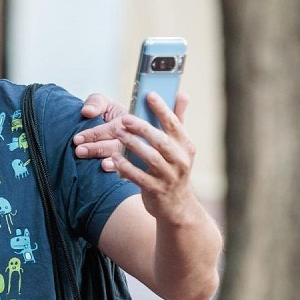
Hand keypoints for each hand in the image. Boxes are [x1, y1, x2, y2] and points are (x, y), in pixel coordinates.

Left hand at [72, 93, 129, 170]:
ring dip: (108, 163)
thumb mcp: (104, 103)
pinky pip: (129, 172)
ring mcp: (136, 154)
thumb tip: (87, 111)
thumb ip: (96, 103)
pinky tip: (108, 172)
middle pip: (116, 146)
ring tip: (93, 164)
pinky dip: (118, 172)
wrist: (119, 129)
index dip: (93, 135)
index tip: (77, 139)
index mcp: (129, 122)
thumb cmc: (110, 115)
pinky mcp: (135, 167)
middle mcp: (135, 138)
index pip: (111, 129)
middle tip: (79, 151)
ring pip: (123, 160)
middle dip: (97, 149)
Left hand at [109, 92, 201, 222]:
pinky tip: (114, 158)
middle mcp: (180, 160)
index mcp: (185, 145)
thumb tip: (182, 94)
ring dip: (132, 144)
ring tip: (117, 133)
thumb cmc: (174, 169)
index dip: (162, 108)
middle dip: (143, 128)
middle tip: (125, 118)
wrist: (177, 206)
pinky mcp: (156, 190)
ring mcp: (169, 176)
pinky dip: (126, 167)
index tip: (149, 94)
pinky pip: (139, 177)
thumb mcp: (180, 146)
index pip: (174, 124)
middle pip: (161, 140)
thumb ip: (178, 120)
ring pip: (150, 158)